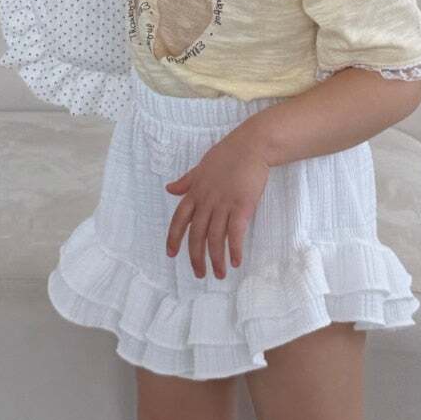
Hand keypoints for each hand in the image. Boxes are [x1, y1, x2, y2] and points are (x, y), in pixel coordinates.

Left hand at [165, 124, 271, 279]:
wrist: (251, 146)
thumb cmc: (227, 155)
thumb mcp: (201, 167)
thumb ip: (186, 182)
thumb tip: (169, 189)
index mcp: (195, 192)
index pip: (180, 219)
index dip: (174, 237)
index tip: (171, 254)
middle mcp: (207, 200)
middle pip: (197, 234)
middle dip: (196, 257)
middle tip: (199, 273)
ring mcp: (224, 204)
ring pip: (215, 237)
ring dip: (216, 259)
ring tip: (218, 274)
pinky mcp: (242, 206)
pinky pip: (235, 232)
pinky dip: (234, 249)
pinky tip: (235, 261)